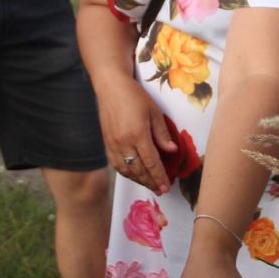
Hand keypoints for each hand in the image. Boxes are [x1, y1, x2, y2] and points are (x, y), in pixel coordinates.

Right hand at [98, 75, 176, 193]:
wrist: (110, 87)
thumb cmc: (134, 96)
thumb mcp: (154, 112)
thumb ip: (162, 134)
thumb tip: (172, 151)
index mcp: (138, 135)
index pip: (151, 162)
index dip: (159, 177)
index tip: (166, 187)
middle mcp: (124, 143)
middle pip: (138, 170)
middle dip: (150, 182)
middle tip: (160, 191)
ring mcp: (113, 144)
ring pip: (126, 170)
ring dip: (138, 180)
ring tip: (149, 185)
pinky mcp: (106, 143)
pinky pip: (116, 164)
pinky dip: (126, 173)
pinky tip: (133, 175)